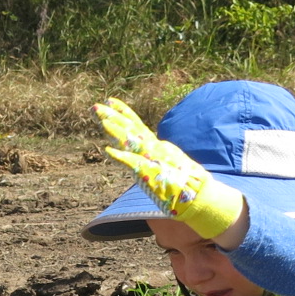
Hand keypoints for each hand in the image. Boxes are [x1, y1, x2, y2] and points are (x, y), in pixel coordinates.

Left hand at [92, 98, 244, 240]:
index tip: (110, 100)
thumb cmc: (182, 184)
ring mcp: (153, 159)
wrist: (198, 195)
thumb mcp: (165, 166)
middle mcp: (154, 148)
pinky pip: (134, 164)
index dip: (123, 112)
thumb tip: (138, 159)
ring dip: (116, 130)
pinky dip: (121, 157)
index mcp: (157, 146)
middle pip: (131, 129)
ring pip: (132, 141)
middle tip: (96, 106)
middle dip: (113, 116)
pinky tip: (107, 150)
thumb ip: (151, 159)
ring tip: (101, 120)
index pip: (137, 125)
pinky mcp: (152, 173)